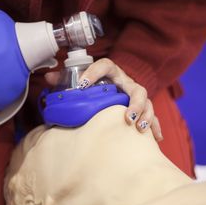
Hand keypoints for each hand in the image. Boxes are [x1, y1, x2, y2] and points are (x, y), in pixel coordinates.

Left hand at [45, 58, 162, 140]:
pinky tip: (156, 139)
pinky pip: (153, 117)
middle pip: (137, 89)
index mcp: (112, 72)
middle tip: (127, 117)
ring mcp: (137, 95)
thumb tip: (48, 77)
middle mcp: (127, 82)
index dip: (93, 73)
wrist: (118, 80)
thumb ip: (66, 77)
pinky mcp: (143, 108)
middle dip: (135, 103)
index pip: (105, 65)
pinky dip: (155, 127)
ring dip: (146, 115)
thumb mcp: (84, 77)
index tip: (82, 85)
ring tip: (140, 128)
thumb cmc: (98, 81)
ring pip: (148, 103)